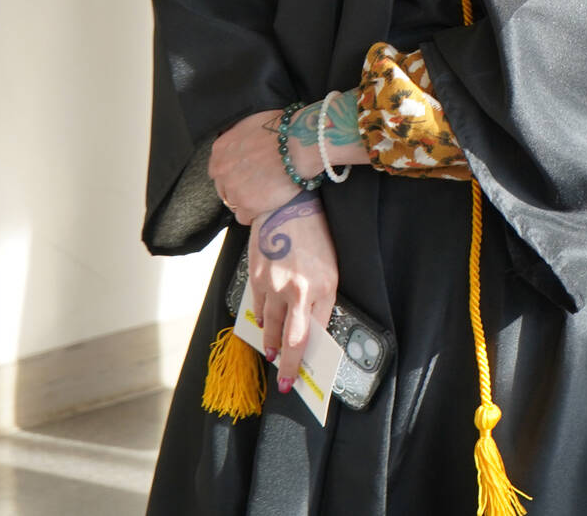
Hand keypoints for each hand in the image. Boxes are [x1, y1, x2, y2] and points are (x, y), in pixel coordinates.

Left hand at [210, 109, 314, 224]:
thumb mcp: (252, 124)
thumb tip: (245, 144)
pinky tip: (266, 208)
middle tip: (258, 186)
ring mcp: (234, 189)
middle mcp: (222, 170)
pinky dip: (254, 215)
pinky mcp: (248, 205)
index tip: (245, 175)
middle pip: (223, 188)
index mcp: (221, 149)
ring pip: (233, 203)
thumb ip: (240, 138)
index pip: (218, 170)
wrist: (300, 142)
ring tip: (265, 197)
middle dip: (238, 188)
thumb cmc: (284, 129)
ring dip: (247, 202)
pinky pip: (244, 217)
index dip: (232, 173)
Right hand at [248, 191, 337, 391]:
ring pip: (269, 326)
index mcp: (323, 288)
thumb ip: (321, 299)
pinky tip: (263, 325)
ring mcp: (273, 285)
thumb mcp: (330, 268)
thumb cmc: (315, 236)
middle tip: (283, 381)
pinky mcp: (255, 277)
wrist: (288, 204)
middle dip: (286, 365)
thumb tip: (311, 327)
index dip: (302, 362)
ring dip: (270, 343)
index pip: (311, 336)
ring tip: (271, 353)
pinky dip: (260, 319)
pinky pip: (257, 307)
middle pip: (288, 339)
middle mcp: (297, 290)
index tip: (296, 378)